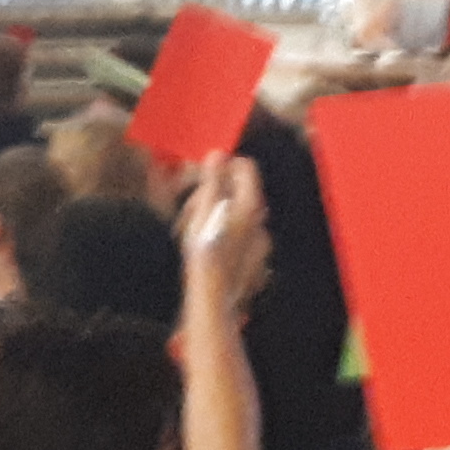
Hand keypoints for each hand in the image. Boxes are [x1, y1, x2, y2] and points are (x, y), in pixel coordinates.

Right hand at [182, 156, 268, 305]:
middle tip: (189, 209)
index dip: (224, 165)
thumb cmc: (207, 251)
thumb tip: (217, 155)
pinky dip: (223, 235)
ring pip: (237, 215)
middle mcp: (260, 219)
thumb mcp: (203, 209)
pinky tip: (207, 248)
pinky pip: (238, 236)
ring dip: (215, 215)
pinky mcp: (253, 259)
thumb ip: (212, 179)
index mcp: (250, 203)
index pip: (245, 167)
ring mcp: (259, 240)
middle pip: (239, 191)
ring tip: (192, 232)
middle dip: (213, 194)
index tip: (204, 174)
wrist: (213, 295)